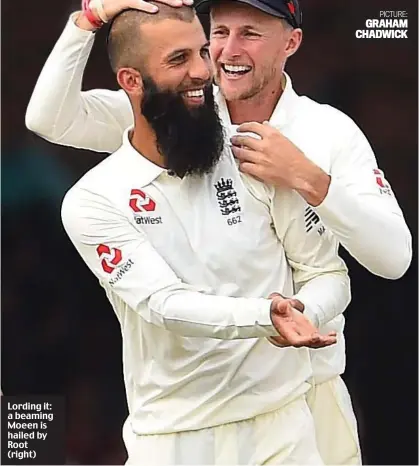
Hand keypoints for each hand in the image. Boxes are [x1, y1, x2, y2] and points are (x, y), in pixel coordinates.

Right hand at [77, 0, 192, 29]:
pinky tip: (155, 10)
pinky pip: (135, 2)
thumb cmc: (117, 9)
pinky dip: (145, 6)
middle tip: (188, 2)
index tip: (188, 2)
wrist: (96, 9)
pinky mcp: (120, 1)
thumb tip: (161, 17)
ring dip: (166, 0)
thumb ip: (148, 8)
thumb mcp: (135, 8)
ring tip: (179, 4)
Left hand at [230, 122, 330, 205]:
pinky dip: (242, 165)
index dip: (243, 127)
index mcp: (272, 135)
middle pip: (243, 139)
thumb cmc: (296, 159)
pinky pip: (244, 166)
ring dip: (236, 151)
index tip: (240, 128)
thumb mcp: (286, 140)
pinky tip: (242, 164)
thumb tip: (265, 126)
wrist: (301, 173)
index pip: (252, 126)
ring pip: (241, 153)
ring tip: (235, 151)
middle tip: (234, 140)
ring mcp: (261, 158)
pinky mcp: (259, 170)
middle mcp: (265, 145)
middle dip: (236, 139)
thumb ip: (273, 132)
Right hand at [268, 295, 336, 348]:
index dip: (305, 340)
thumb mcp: (276, 305)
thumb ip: (280, 305)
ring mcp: (302, 334)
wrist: (276, 311)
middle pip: (307, 343)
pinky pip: (317, 338)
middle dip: (317, 342)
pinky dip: (326, 337)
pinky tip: (332, 334)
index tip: (314, 337)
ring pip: (314, 343)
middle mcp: (294, 336)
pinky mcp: (307, 332)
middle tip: (325, 339)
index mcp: (285, 332)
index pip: (296, 340)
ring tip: (332, 337)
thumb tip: (284, 305)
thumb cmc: (275, 310)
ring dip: (324, 341)